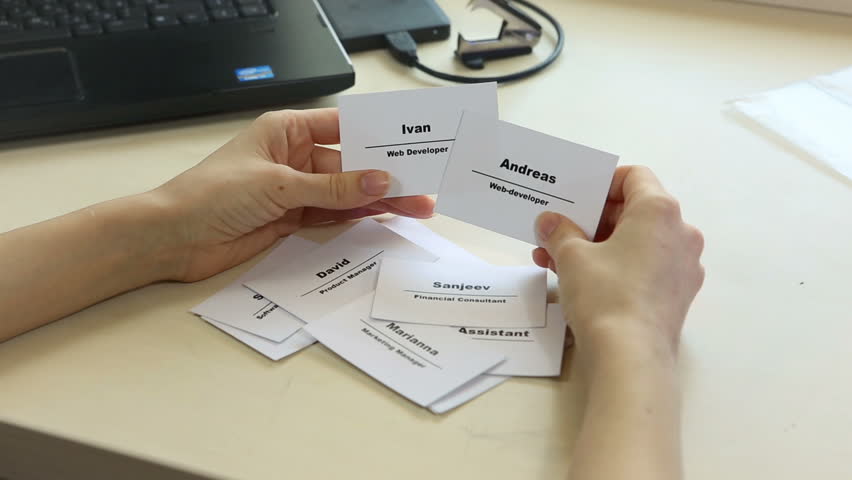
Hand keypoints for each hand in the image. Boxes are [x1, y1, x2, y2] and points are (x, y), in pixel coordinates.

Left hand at [149, 108, 434, 281]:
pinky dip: (356, 218)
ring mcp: (294, 190)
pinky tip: (384, 217)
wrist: (173, 238)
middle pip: (349, 165)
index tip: (410, 144)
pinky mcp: (292, 219)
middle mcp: (293, 157)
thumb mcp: (278, 185)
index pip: (342, 127)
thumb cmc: (211, 194)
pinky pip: (332, 215)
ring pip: (345, 193)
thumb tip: (379, 181)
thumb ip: (332, 188)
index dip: (377, 136)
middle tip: (422, 186)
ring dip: (377, 200)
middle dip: (384, 176)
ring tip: (414, 207)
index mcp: (287, 131)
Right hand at [531, 166, 703, 359]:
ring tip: (557, 259)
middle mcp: (680, 233)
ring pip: (636, 242)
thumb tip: (549, 222)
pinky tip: (581, 280)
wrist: (630, 357)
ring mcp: (682, 266)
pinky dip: (615, 266)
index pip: (634, 177)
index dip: (602, 183)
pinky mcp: (677, 294)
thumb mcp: (571, 256)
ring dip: (597, 245)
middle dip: (592, 220)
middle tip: (558, 230)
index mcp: (659, 211)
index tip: (575, 199)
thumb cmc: (605, 295)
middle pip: (634, 211)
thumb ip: (559, 231)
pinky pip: (643, 267)